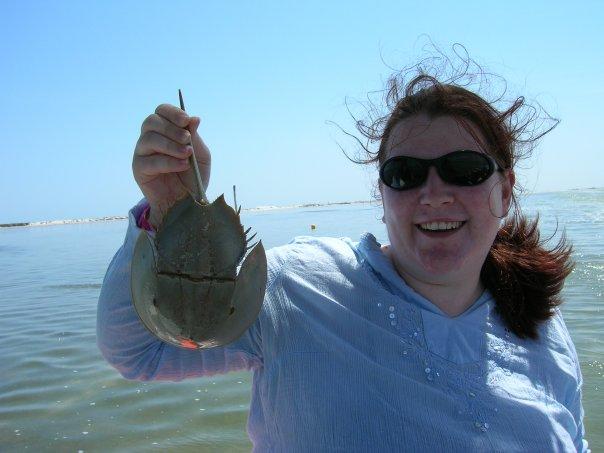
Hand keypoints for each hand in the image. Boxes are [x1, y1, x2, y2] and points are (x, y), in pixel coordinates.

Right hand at [132, 103, 210, 227]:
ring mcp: (142, 153)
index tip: (186, 120)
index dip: (172, 112)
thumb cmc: (193, 177)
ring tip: (187, 154)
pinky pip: (150, 160)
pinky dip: (168, 162)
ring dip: (171, 145)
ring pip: (149, 139)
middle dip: (171, 128)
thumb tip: (194, 118)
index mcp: (165, 131)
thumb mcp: (200, 156)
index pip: (161, 111)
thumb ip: (195, 138)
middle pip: (151, 121)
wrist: (187, 202)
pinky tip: (182, 166)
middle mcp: (150, 139)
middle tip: (187, 140)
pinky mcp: (139, 169)